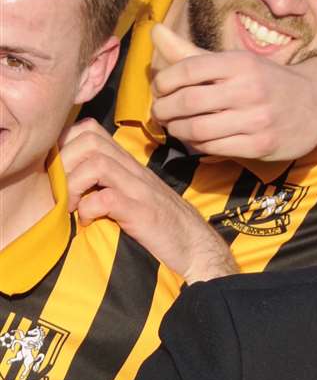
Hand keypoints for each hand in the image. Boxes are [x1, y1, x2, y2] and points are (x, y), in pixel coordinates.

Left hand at [59, 118, 235, 282]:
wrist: (197, 248)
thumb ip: (112, 181)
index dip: (66, 143)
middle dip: (64, 162)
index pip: (92, 131)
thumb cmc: (164, 225)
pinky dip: (88, 209)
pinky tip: (88, 221)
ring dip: (73, 183)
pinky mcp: (142, 213)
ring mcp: (140, 190)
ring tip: (70, 205)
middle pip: (90, 140)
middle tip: (58, 189)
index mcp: (130, 164)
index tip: (56, 168)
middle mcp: (134, 170)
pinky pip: (106, 198)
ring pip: (96, 163)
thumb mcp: (136, 195)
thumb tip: (72, 179)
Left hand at [151, 23, 316, 162]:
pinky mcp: (262, 145)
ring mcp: (257, 119)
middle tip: (159, 113)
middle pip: (188, 102)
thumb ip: (191, 53)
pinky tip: (197, 140)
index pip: (187, 69)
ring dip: (178, 131)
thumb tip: (154, 32)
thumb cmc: (267, 81)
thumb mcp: (234, 62)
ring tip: (175, 128)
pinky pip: (216, 148)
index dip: (163, 82)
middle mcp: (249, 89)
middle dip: (164, 110)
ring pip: (199, 129)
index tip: (158, 90)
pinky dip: (198, 146)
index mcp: (239, 63)